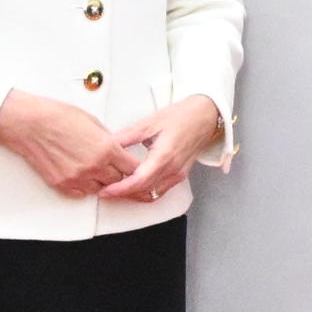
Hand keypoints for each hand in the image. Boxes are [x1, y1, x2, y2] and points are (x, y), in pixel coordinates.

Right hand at [0, 89, 129, 195]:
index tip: (129, 165)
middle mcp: (94, 166)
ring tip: (92, 167)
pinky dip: (83, 186)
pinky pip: (81, 193)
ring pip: (100, 189)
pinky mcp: (62, 184)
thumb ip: (107, 139)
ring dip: (100, 181)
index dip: (132, 166)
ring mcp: (77, 178)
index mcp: (105, 148)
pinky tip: (80, 173)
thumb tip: (115, 148)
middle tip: (110, 165)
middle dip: (117, 173)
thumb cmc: (56, 117)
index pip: (132, 168)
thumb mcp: (92, 121)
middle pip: (118, 181)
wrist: (30, 124)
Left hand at [79, 98, 225, 205]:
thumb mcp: (149, 122)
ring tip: (117, 189)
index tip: (106, 191)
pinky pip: (161, 190)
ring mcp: (178, 174)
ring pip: (153, 194)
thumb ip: (127, 136)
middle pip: (144, 191)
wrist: (205, 115)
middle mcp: (173, 170)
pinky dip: (146, 191)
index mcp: (164, 156)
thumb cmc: (181, 116)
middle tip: (105, 191)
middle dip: (123, 194)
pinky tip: (135, 186)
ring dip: (135, 195)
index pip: (139, 181)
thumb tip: (107, 145)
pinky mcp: (180, 175)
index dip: (120, 189)